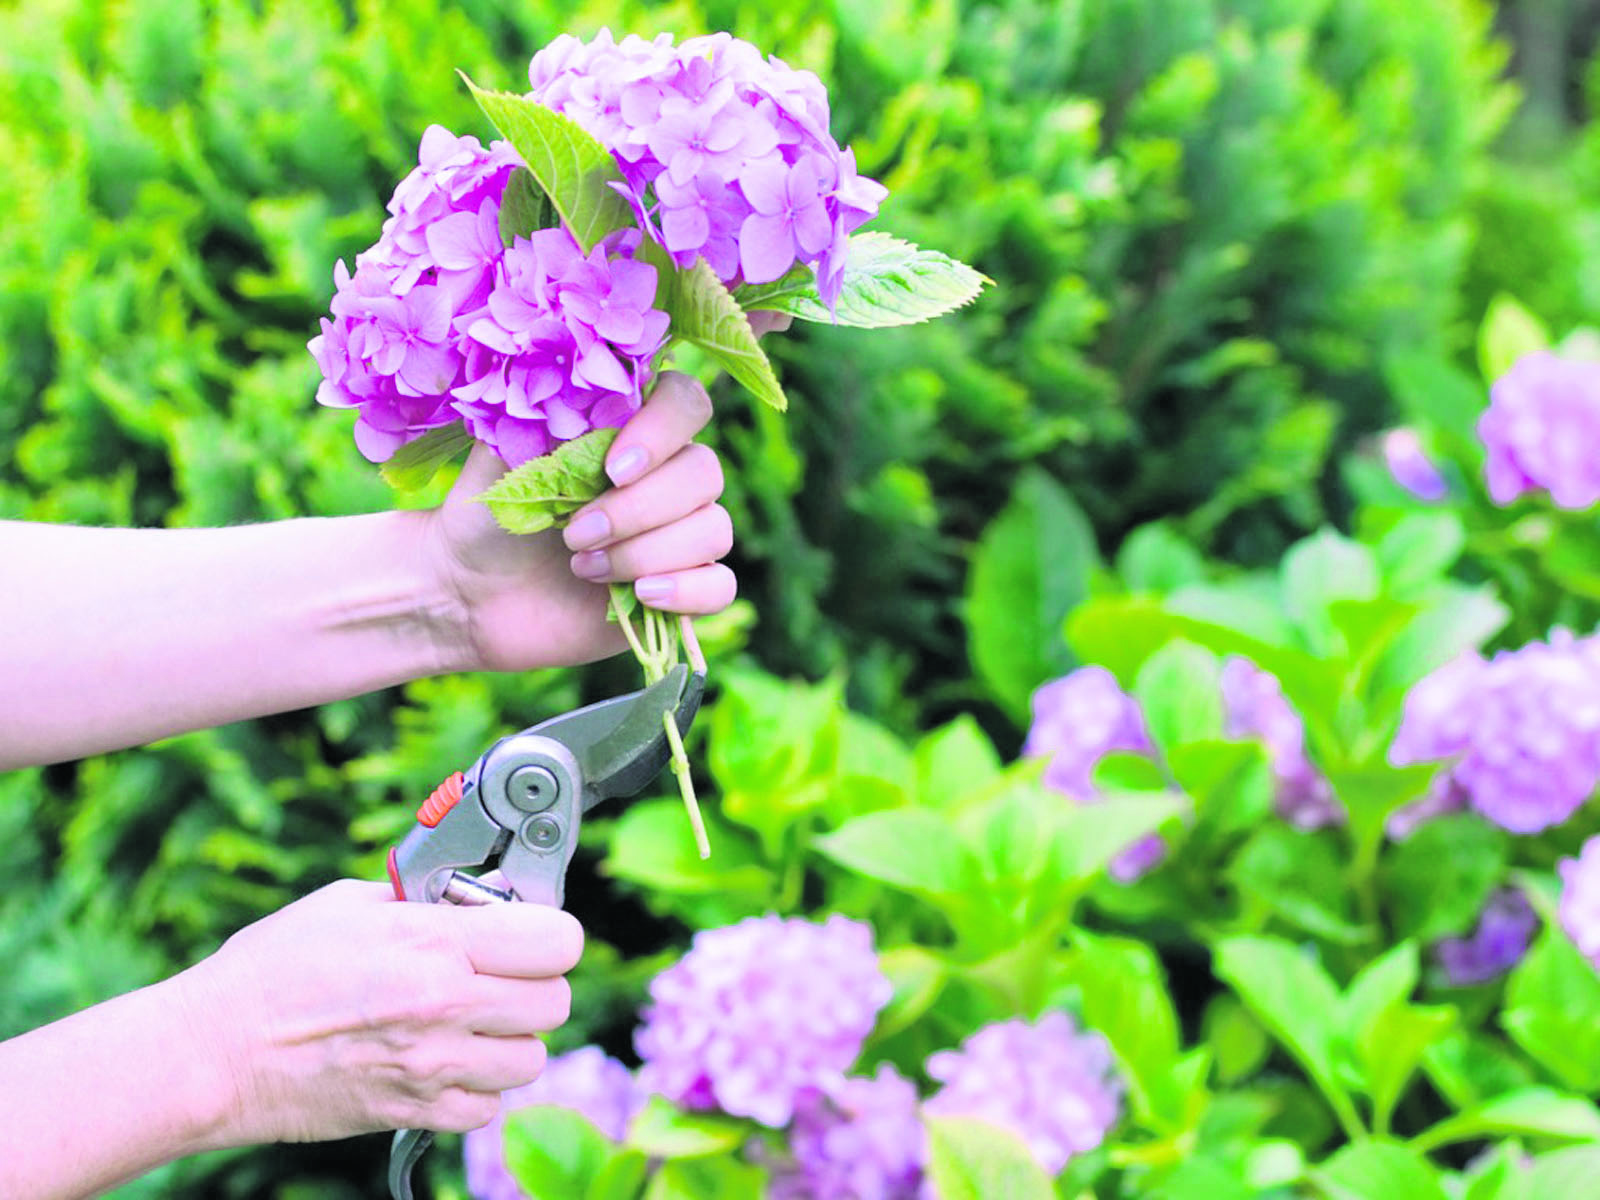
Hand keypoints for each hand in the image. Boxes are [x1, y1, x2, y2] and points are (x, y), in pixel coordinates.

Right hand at [176, 880, 582, 1143]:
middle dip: (536, 984)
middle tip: (499, 975)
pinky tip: (443, 1060)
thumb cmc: (270, 970)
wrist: (212, 1054)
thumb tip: (476, 900)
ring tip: (469, 1020)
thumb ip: (426, 901)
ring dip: (511, 1038)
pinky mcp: (415, 1112)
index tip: (530, 933)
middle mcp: (446, 1006)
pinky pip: (488, 1106)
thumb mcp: (351, 903)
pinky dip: (477, 1087)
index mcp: (435, 943)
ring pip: (532, 1058)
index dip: (551, 934)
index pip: (558, 941)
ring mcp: (434, 1065)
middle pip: (556, 1001)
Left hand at [424, 371, 735, 671]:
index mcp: (631, 432)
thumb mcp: (503, 457)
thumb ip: (547, 413)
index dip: (663, 430)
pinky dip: (686, 590)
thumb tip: (583, 380)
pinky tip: (640, 594)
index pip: (686, 403)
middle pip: (705, 472)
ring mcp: (680, 536)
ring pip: (714, 530)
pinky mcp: (682, 591)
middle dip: (639, 508)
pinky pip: (721, 585)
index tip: (612, 468)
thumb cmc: (489, 519)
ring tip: (582, 567)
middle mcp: (666, 478)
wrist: (473, 597)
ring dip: (647, 552)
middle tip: (574, 533)